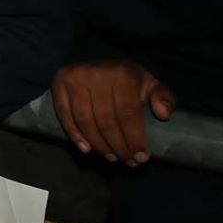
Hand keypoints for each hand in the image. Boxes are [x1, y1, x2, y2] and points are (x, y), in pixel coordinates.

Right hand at [51, 60, 174, 166]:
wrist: (99, 61)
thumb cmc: (128, 79)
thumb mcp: (150, 84)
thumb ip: (163, 97)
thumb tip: (163, 113)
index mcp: (122, 74)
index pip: (127, 113)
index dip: (134, 139)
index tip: (141, 157)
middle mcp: (96, 74)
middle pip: (106, 120)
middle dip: (118, 146)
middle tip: (127, 161)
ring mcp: (75, 78)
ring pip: (85, 120)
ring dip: (98, 144)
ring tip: (110, 157)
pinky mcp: (59, 82)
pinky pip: (64, 113)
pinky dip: (74, 134)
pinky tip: (86, 148)